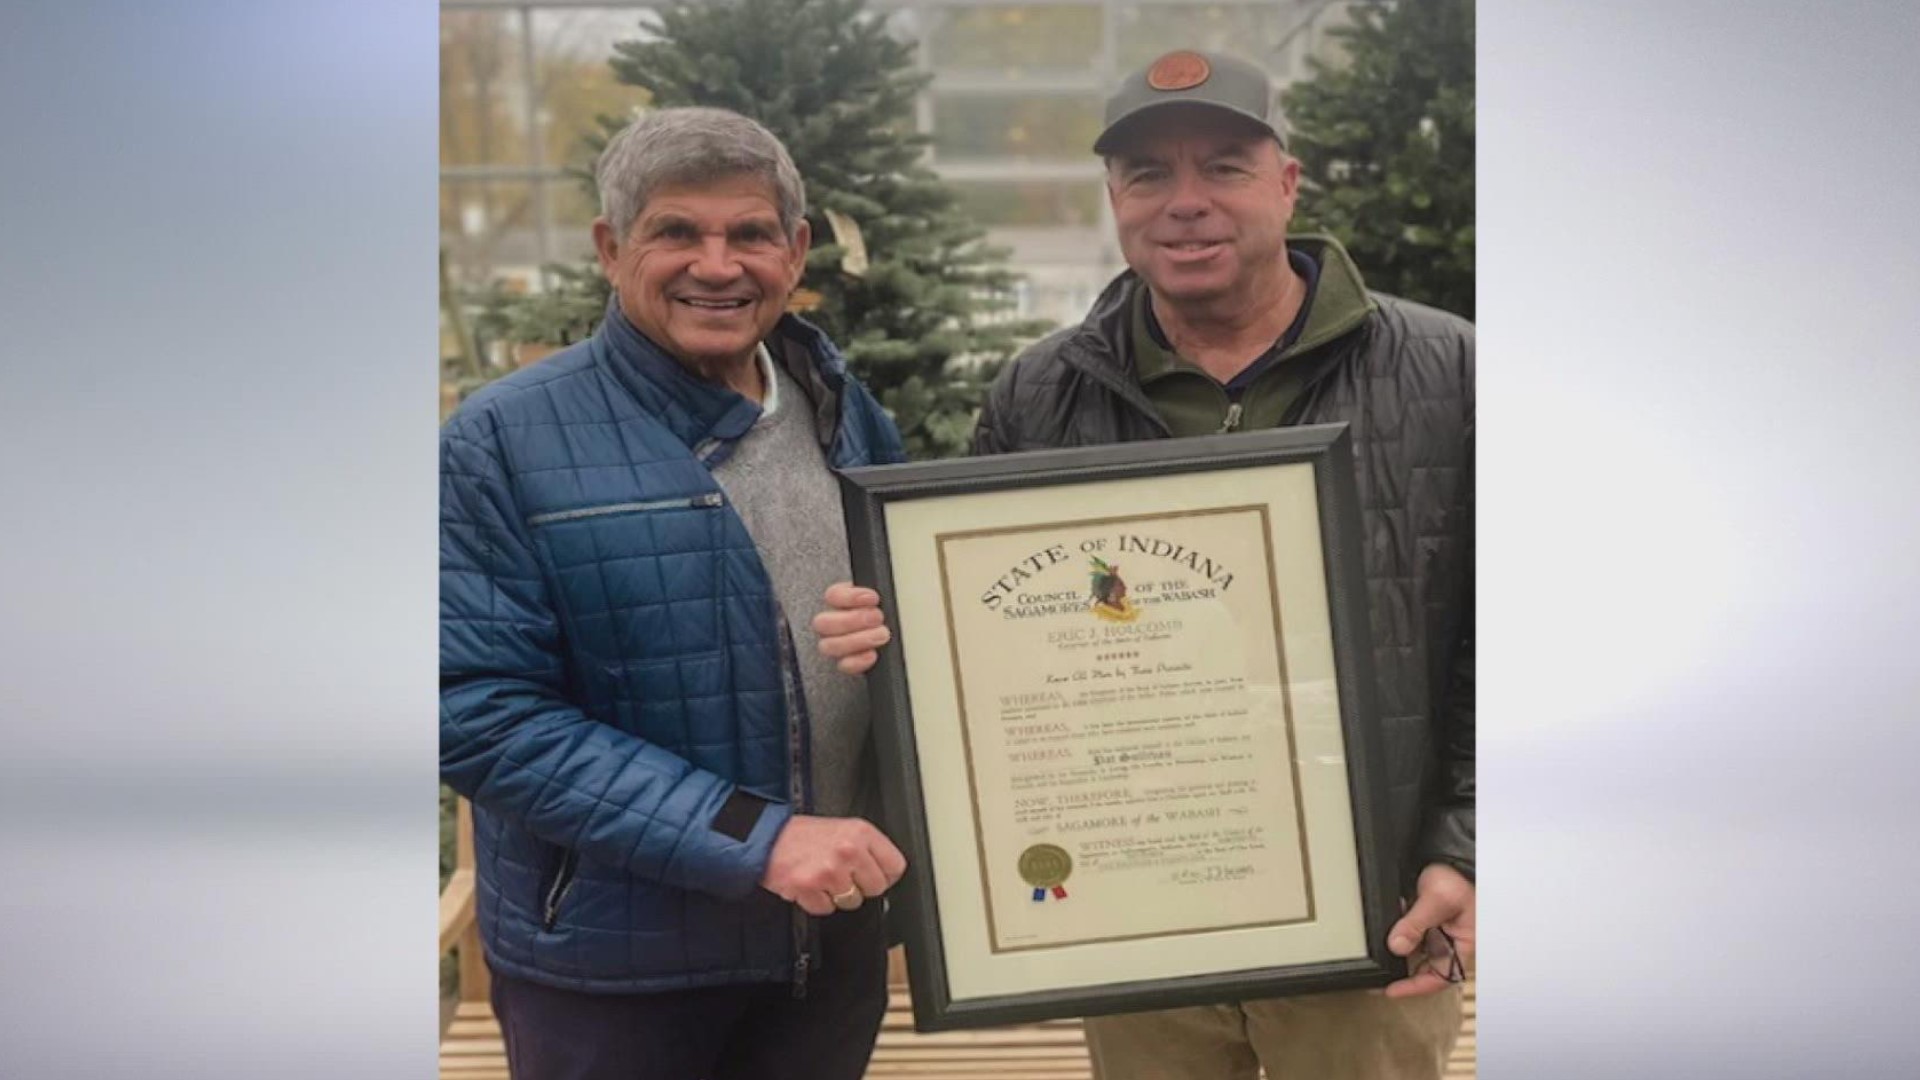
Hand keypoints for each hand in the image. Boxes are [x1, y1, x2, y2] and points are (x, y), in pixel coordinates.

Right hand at [759, 814, 906, 916]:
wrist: (767, 838)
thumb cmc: (803, 835)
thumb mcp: (843, 829)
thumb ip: (867, 849)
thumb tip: (888, 873)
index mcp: (861, 832)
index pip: (895, 866)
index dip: (883, 873)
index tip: (872, 873)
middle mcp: (848, 850)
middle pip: (877, 888)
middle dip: (860, 886)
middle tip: (841, 874)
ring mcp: (830, 870)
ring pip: (852, 901)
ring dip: (837, 895)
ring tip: (822, 876)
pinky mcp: (810, 887)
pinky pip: (826, 909)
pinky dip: (816, 901)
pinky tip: (809, 884)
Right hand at [811, 582, 889, 674]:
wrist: (901, 637)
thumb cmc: (889, 614)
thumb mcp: (886, 597)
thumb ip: (879, 593)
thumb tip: (885, 588)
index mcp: (841, 601)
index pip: (832, 595)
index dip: (850, 597)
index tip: (873, 598)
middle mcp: (834, 622)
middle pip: (823, 623)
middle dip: (851, 620)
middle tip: (877, 618)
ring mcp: (837, 644)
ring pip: (829, 645)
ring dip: (856, 640)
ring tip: (881, 634)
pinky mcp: (847, 663)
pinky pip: (843, 665)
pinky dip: (858, 661)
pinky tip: (872, 654)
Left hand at [1384, 863, 1474, 997]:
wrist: (1453, 855)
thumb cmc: (1460, 877)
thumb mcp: (1438, 900)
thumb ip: (1416, 923)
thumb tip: (1397, 946)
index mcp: (1463, 946)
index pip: (1440, 977)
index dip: (1415, 987)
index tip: (1391, 990)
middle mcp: (1450, 943)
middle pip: (1424, 967)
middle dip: (1401, 968)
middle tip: (1376, 973)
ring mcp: (1438, 933)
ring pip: (1414, 951)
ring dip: (1398, 948)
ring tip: (1381, 945)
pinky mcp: (1426, 922)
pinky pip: (1409, 934)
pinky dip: (1398, 931)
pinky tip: (1389, 922)